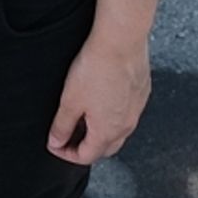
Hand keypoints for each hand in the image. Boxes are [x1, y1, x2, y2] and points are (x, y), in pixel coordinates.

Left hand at [47, 33, 150, 164]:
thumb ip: (62, 125)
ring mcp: (136, 109)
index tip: (55, 144)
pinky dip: (113, 113)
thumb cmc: (98, 67)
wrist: (122, 40)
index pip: (86, 157)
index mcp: (107, 132)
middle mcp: (126, 126)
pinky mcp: (141, 92)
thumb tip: (56, 141)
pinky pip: (127, 112)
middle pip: (104, 148)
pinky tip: (103, 97)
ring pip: (118, 131)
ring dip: (100, 131)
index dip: (66, 154)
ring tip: (84, 116)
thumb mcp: (70, 99)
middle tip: (69, 136)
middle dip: (86, 147)